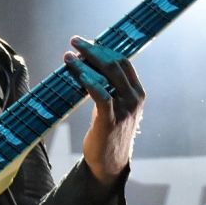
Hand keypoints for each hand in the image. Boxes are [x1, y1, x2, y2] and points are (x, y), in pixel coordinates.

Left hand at [63, 36, 145, 188]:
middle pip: (115, 64)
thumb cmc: (108, 131)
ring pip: (107, 76)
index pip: (123, 61)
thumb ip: (109, 88)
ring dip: (85, 62)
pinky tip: (77, 72)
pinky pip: (101, 95)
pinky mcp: (110, 120)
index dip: (105, 48)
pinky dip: (88, 80)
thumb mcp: (115, 106)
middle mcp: (134, 98)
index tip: (87, 41)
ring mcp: (124, 109)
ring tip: (68, 55)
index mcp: (137, 92)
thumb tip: (87, 65)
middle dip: (93, 49)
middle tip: (75, 41)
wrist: (110, 163)